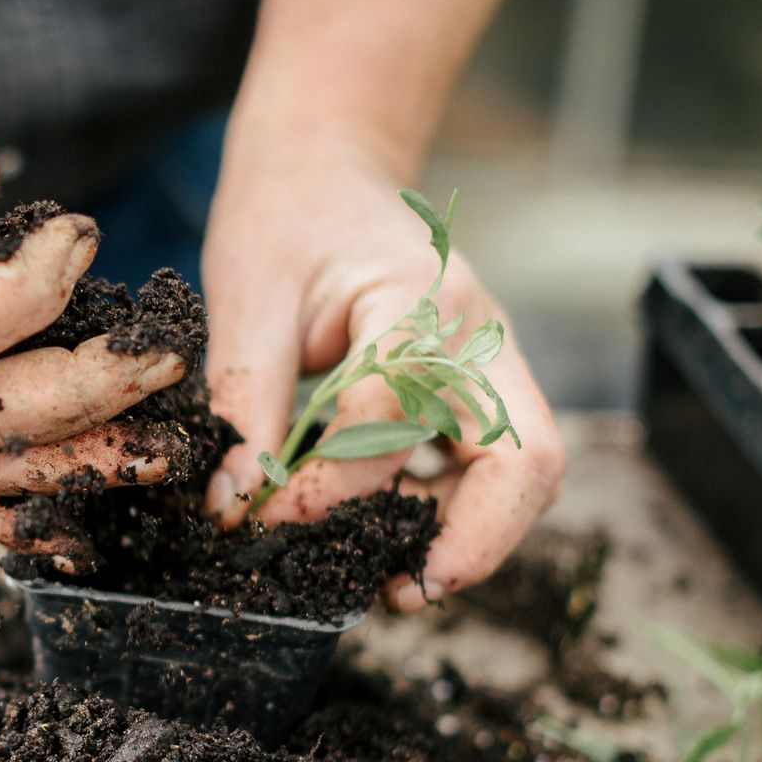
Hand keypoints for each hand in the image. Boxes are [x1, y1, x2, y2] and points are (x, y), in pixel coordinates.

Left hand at [201, 132, 564, 610]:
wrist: (325, 169)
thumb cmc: (286, 221)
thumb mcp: (247, 298)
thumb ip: (245, 401)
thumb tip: (236, 504)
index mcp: (419, 297)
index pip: (394, 412)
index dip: (329, 482)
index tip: (262, 513)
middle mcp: (477, 337)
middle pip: (526, 459)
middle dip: (473, 541)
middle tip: (399, 592)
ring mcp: (491, 364)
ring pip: (524, 473)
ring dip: (469, 537)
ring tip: (393, 582)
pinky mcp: (476, 390)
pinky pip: (492, 466)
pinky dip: (452, 513)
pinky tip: (390, 538)